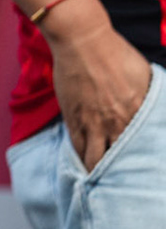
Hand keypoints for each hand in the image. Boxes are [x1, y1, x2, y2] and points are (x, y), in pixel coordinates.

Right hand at [41, 0, 152, 170]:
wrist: (83, 41)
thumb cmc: (116, 53)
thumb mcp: (145, 76)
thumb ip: (150, 98)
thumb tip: (156, 111)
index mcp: (139, 113)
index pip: (144, 149)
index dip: (144, 165)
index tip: (145, 175)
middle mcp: (117, 123)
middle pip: (119, 161)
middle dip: (119, 176)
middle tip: (121, 187)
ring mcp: (92, 122)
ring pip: (95, 159)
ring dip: (97, 172)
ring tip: (99, 182)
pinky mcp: (73, 118)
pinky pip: (76, 146)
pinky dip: (80, 158)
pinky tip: (83, 165)